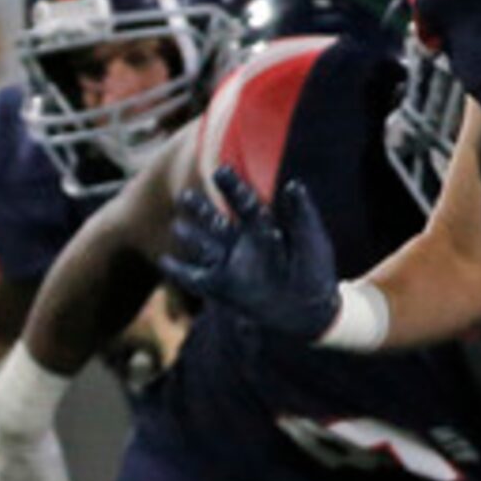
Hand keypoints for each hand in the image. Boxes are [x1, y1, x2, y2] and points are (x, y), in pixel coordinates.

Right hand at [164, 169, 341, 343]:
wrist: (312, 308)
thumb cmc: (315, 270)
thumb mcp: (312, 240)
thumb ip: (302, 215)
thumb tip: (293, 185)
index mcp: (262, 229)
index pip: (244, 204)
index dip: (232, 188)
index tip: (221, 171)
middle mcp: (242, 244)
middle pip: (215, 222)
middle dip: (200, 210)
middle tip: (184, 196)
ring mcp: (230, 265)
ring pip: (204, 246)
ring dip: (190, 237)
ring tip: (176, 227)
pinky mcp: (222, 287)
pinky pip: (195, 278)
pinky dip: (179, 271)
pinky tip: (164, 261)